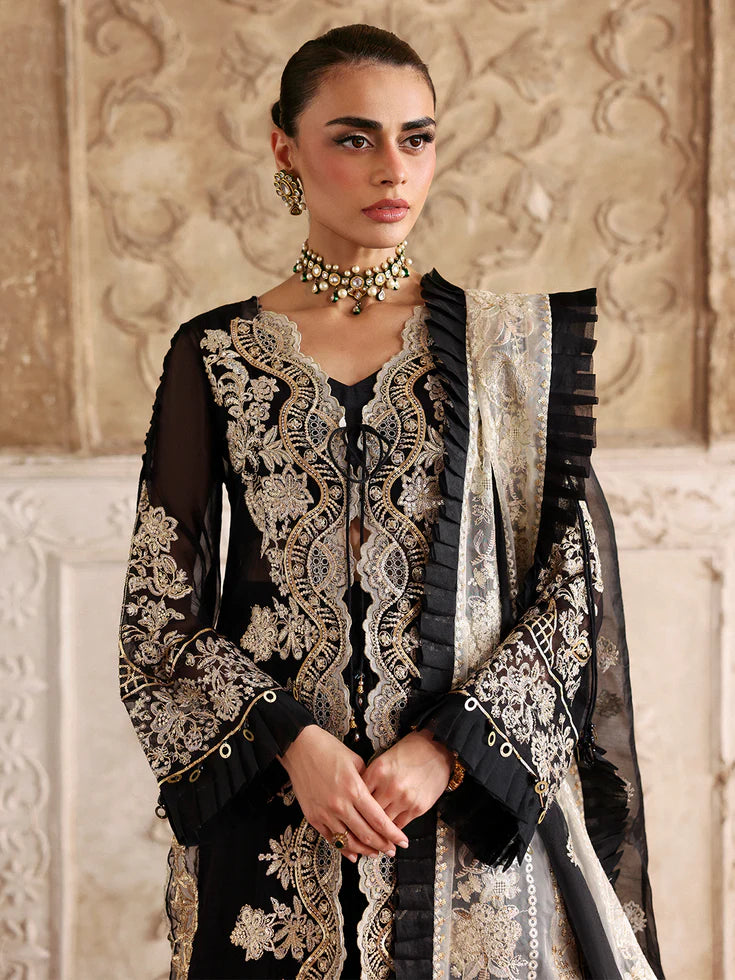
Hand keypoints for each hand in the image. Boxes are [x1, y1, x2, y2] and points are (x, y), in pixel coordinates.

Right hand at [277, 725, 409, 862]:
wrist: (299, 748)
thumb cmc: (328, 749)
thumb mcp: (355, 760)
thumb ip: (367, 781)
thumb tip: (375, 797)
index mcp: (354, 789)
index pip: (378, 819)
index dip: (392, 834)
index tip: (402, 841)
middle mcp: (340, 805)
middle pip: (366, 834)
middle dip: (382, 845)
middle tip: (392, 851)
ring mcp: (325, 813)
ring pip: (349, 841)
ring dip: (364, 850)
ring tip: (376, 853)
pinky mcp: (313, 817)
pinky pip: (331, 839)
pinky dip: (344, 849)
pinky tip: (353, 853)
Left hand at [356, 728, 453, 856]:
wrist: (438, 750)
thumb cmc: (410, 751)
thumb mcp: (384, 759)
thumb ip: (370, 777)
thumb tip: (357, 795)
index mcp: (378, 770)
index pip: (357, 796)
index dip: (351, 808)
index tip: (347, 816)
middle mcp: (390, 786)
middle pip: (368, 813)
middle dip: (361, 824)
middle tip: (354, 832)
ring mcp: (404, 799)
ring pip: (383, 824)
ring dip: (376, 833)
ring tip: (369, 839)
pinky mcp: (418, 808)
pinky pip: (399, 825)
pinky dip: (392, 831)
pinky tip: (387, 834)